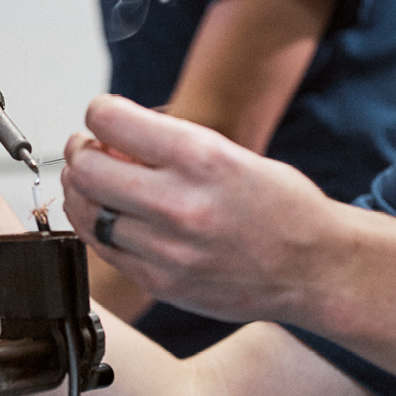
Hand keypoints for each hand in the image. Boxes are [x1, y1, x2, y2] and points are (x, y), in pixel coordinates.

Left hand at [61, 94, 347, 324]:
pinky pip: (101, 248)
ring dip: (82, 190)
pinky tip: (110, 216)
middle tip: (89, 149)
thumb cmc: (281, 206)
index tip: (103, 117)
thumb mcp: (233, 153)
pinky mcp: (160, 282)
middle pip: (86, 168)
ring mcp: (167, 250)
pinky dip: (96, 226)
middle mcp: (179, 204)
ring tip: (96, 183)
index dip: (98, 113)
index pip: (109, 121)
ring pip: (86, 211)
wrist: (315, 269)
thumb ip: (170, 143)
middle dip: (81, 150)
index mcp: (202, 158)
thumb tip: (112, 136)